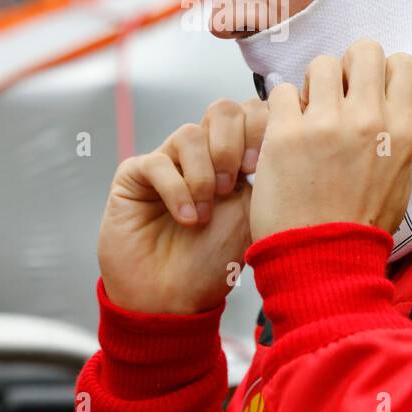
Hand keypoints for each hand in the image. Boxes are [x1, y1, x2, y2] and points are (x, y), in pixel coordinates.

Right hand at [98, 98, 267, 314]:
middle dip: (232, 145)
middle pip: (223, 111)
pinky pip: (159, 162)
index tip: (259, 166)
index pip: (252, 114)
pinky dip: (177, 190)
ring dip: (204, 174)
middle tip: (234, 183)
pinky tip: (187, 219)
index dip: (259, 128)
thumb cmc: (212, 264)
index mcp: (236, 160)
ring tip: (206, 212)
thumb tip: (276, 135)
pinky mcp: (135, 175)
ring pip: (191, 134)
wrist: (172, 301)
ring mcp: (168, 162)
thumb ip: (262, 173)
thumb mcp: (251, 214)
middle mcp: (202, 156)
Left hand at [250, 39, 411, 241]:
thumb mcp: (399, 179)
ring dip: (313, 86)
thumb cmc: (358, 226)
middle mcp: (367, 120)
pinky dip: (282, 108)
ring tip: (308, 116)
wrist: (322, 260)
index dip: (384, 71)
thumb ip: (394, 136)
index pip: (404, 64)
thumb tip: (386, 107)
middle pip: (363, 50)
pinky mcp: (286, 133)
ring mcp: (325, 124)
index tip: (370, 89)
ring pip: (320, 64)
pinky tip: (285, 133)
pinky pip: (283, 91)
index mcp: (401, 131)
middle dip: (349, 67)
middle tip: (337, 95)